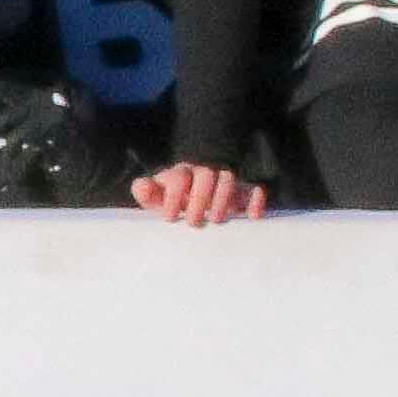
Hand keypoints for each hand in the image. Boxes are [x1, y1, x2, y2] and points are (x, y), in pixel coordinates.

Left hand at [129, 163, 269, 228]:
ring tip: (217, 220)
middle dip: (200, 199)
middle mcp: (204, 173)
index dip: (173, 196)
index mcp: (181, 174)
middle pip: (206, 175)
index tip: (170, 218)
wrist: (192, 199)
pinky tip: (253, 217)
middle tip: (193, 222)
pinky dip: (255, 200)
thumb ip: (146, 192)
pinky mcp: (242, 192)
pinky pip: (253, 189)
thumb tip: (141, 187)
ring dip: (224, 198)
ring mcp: (224, 182)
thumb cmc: (171, 201)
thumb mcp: (156, 198)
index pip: (178, 177)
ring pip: (229, 179)